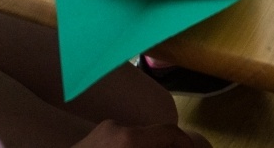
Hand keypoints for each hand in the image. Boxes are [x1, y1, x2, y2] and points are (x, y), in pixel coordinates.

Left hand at [72, 120, 195, 147]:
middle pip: (152, 134)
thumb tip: (178, 146)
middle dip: (165, 146)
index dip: (185, 141)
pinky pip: (118, 142)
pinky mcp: (88, 139)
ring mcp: (100, 131)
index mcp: (129, 137)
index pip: (169, 130)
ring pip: (134, 138)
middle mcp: (116, 127)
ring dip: (147, 147)